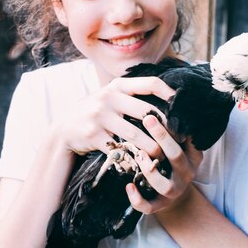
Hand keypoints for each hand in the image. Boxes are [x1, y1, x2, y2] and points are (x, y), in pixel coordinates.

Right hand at [52, 77, 174, 157]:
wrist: (65, 130)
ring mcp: (99, 116)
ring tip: (161, 156)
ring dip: (151, 148)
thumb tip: (168, 96)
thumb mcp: (110, 96)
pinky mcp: (93, 135)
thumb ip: (132, 95)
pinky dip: (131, 158)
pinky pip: (119, 149)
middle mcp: (108, 98)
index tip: (182, 105)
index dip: (169, 93)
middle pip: (146, 112)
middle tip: (176, 140)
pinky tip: (140, 163)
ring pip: (135, 134)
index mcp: (117, 85)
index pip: (149, 83)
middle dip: (164, 128)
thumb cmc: (96, 113)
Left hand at [125, 114, 202, 214]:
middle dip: (163, 138)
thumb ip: (176, 130)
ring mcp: (173, 191)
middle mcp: (186, 174)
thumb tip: (166, 96)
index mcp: (192, 156)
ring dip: (151, 170)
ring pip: (164, 185)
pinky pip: (149, 206)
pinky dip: (138, 199)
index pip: (188, 139)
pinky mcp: (159, 206)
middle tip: (148, 119)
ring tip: (139, 156)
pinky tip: (128, 187)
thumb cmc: (172, 162)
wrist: (175, 197)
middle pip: (176, 156)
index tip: (164, 109)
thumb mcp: (181, 146)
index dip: (178, 126)